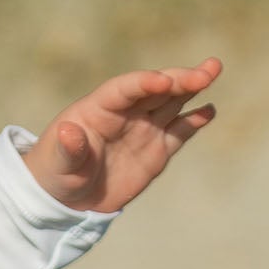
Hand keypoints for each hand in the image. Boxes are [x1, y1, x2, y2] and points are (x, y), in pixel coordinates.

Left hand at [28, 57, 221, 213]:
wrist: (67, 198)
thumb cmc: (55, 173)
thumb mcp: (59, 164)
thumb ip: (68, 149)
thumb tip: (68, 132)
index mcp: (99, 109)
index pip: (125, 89)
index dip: (144, 83)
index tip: (164, 82)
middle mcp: (125, 113)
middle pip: (156, 89)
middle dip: (180, 78)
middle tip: (208, 70)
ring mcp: (143, 129)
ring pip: (172, 102)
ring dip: (192, 87)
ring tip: (212, 72)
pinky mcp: (156, 149)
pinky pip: (179, 131)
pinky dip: (194, 121)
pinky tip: (208, 111)